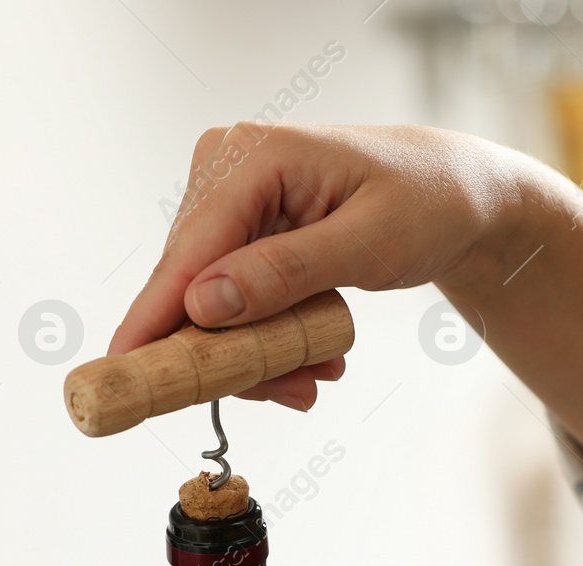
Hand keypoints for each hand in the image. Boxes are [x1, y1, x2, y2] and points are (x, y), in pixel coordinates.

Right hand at [108, 124, 530, 410]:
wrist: (461, 196)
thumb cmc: (429, 203)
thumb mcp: (369, 243)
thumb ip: (285, 273)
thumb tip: (202, 304)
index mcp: (253, 155)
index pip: (188, 251)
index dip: (153, 317)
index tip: (121, 371)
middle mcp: (227, 170)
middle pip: (191, 287)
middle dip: (232, 352)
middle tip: (298, 393)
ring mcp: (230, 202)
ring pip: (209, 305)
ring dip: (258, 355)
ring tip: (320, 376)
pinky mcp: (240, 232)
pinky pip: (232, 303)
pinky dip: (266, 340)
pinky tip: (312, 358)